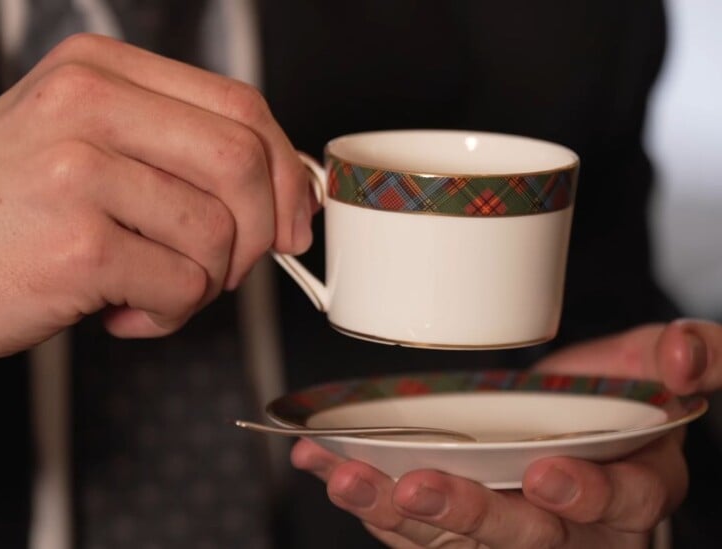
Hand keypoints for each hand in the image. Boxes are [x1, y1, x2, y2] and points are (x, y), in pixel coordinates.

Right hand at [0, 34, 311, 387]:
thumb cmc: (0, 219)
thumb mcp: (78, 147)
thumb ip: (174, 149)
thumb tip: (283, 189)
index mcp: (95, 70)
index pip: (239, 106)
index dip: (284, 170)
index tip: (293, 216)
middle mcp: (84, 104)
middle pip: (244, 161)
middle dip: (259, 232)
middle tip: (226, 266)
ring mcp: (77, 171)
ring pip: (220, 233)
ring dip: (205, 284)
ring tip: (153, 290)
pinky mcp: (76, 245)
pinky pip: (183, 287)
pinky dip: (168, 316)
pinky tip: (120, 311)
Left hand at [291, 319, 721, 547]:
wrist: (577, 413)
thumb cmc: (620, 395)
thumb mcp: (663, 367)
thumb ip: (691, 357)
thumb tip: (682, 357)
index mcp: (627, 488)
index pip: (614, 502)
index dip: (582, 495)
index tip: (547, 474)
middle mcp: (567, 524)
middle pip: (519, 536)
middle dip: (466, 513)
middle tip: (417, 486)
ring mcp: (507, 527)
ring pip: (452, 538)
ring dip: (394, 510)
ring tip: (346, 478)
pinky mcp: (459, 522)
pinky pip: (412, 524)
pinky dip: (367, 495)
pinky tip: (326, 467)